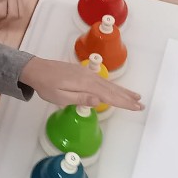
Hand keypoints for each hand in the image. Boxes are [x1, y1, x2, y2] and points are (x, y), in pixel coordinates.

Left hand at [20, 57, 143, 110]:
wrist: (36, 69)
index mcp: (85, 84)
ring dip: (123, 91)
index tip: (136, 108)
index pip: (108, 95)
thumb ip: (80, 98)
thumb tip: (99, 101)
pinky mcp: (83, 73)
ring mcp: (87, 74)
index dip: (123, 102)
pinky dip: (112, 86)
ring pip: (109, 84)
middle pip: (112, 89)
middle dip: (127, 97)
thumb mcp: (60, 97)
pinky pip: (102, 81)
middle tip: (141, 104)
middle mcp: (89, 77)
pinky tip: (117, 90)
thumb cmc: (46, 86)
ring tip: (135, 97)